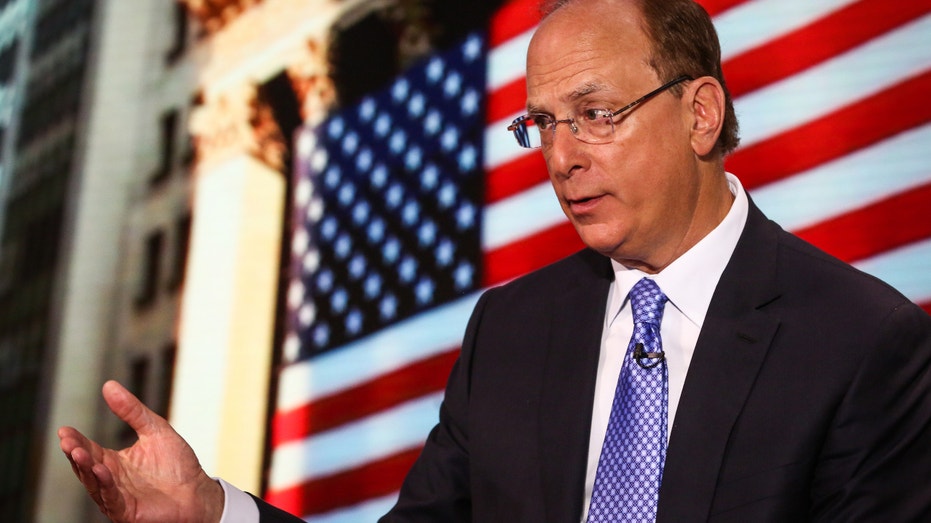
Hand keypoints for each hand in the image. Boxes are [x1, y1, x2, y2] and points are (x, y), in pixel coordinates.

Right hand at [58, 380, 224, 522]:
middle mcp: (111, 480)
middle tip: (67, 440)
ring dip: (85, 468)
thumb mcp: (155, 430)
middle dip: (75, 453)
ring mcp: (118, 497)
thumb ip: (132, 411)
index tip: (64, 430)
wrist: (199, 492)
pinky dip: (105, 486)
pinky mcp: (128, 511)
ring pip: (95, 484)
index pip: (89, 450)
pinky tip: (101, 471)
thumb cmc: (178, 465)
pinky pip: (112, 499)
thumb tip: (109, 385)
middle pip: (87, 466)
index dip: (76, 441)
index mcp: (114, 462)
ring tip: (78, 452)